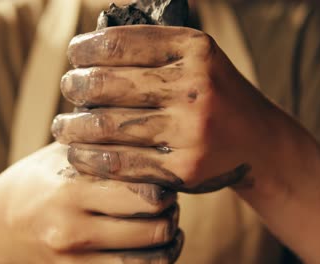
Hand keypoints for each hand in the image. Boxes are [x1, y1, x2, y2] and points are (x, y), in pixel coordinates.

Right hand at [0, 143, 181, 263]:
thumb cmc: (36, 180)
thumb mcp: (60, 152)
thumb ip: (98, 137)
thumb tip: (141, 107)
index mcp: (69, 191)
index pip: (144, 193)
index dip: (165, 184)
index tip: (162, 176)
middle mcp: (72, 230)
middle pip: (155, 227)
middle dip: (170, 211)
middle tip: (168, 199)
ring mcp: (74, 261)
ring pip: (153, 260)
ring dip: (170, 240)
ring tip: (166, 223)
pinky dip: (157, 261)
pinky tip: (154, 245)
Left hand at [53, 26, 289, 193]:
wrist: (257, 142)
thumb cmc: (214, 95)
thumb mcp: (196, 59)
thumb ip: (153, 48)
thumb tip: (90, 46)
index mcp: (194, 48)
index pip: (117, 43)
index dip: (85, 49)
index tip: (75, 56)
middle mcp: (194, 86)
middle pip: (105, 84)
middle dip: (74, 86)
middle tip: (68, 88)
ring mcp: (190, 130)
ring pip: (106, 127)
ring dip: (71, 127)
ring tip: (61, 127)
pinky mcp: (184, 169)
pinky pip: (119, 163)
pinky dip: (88, 158)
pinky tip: (78, 153)